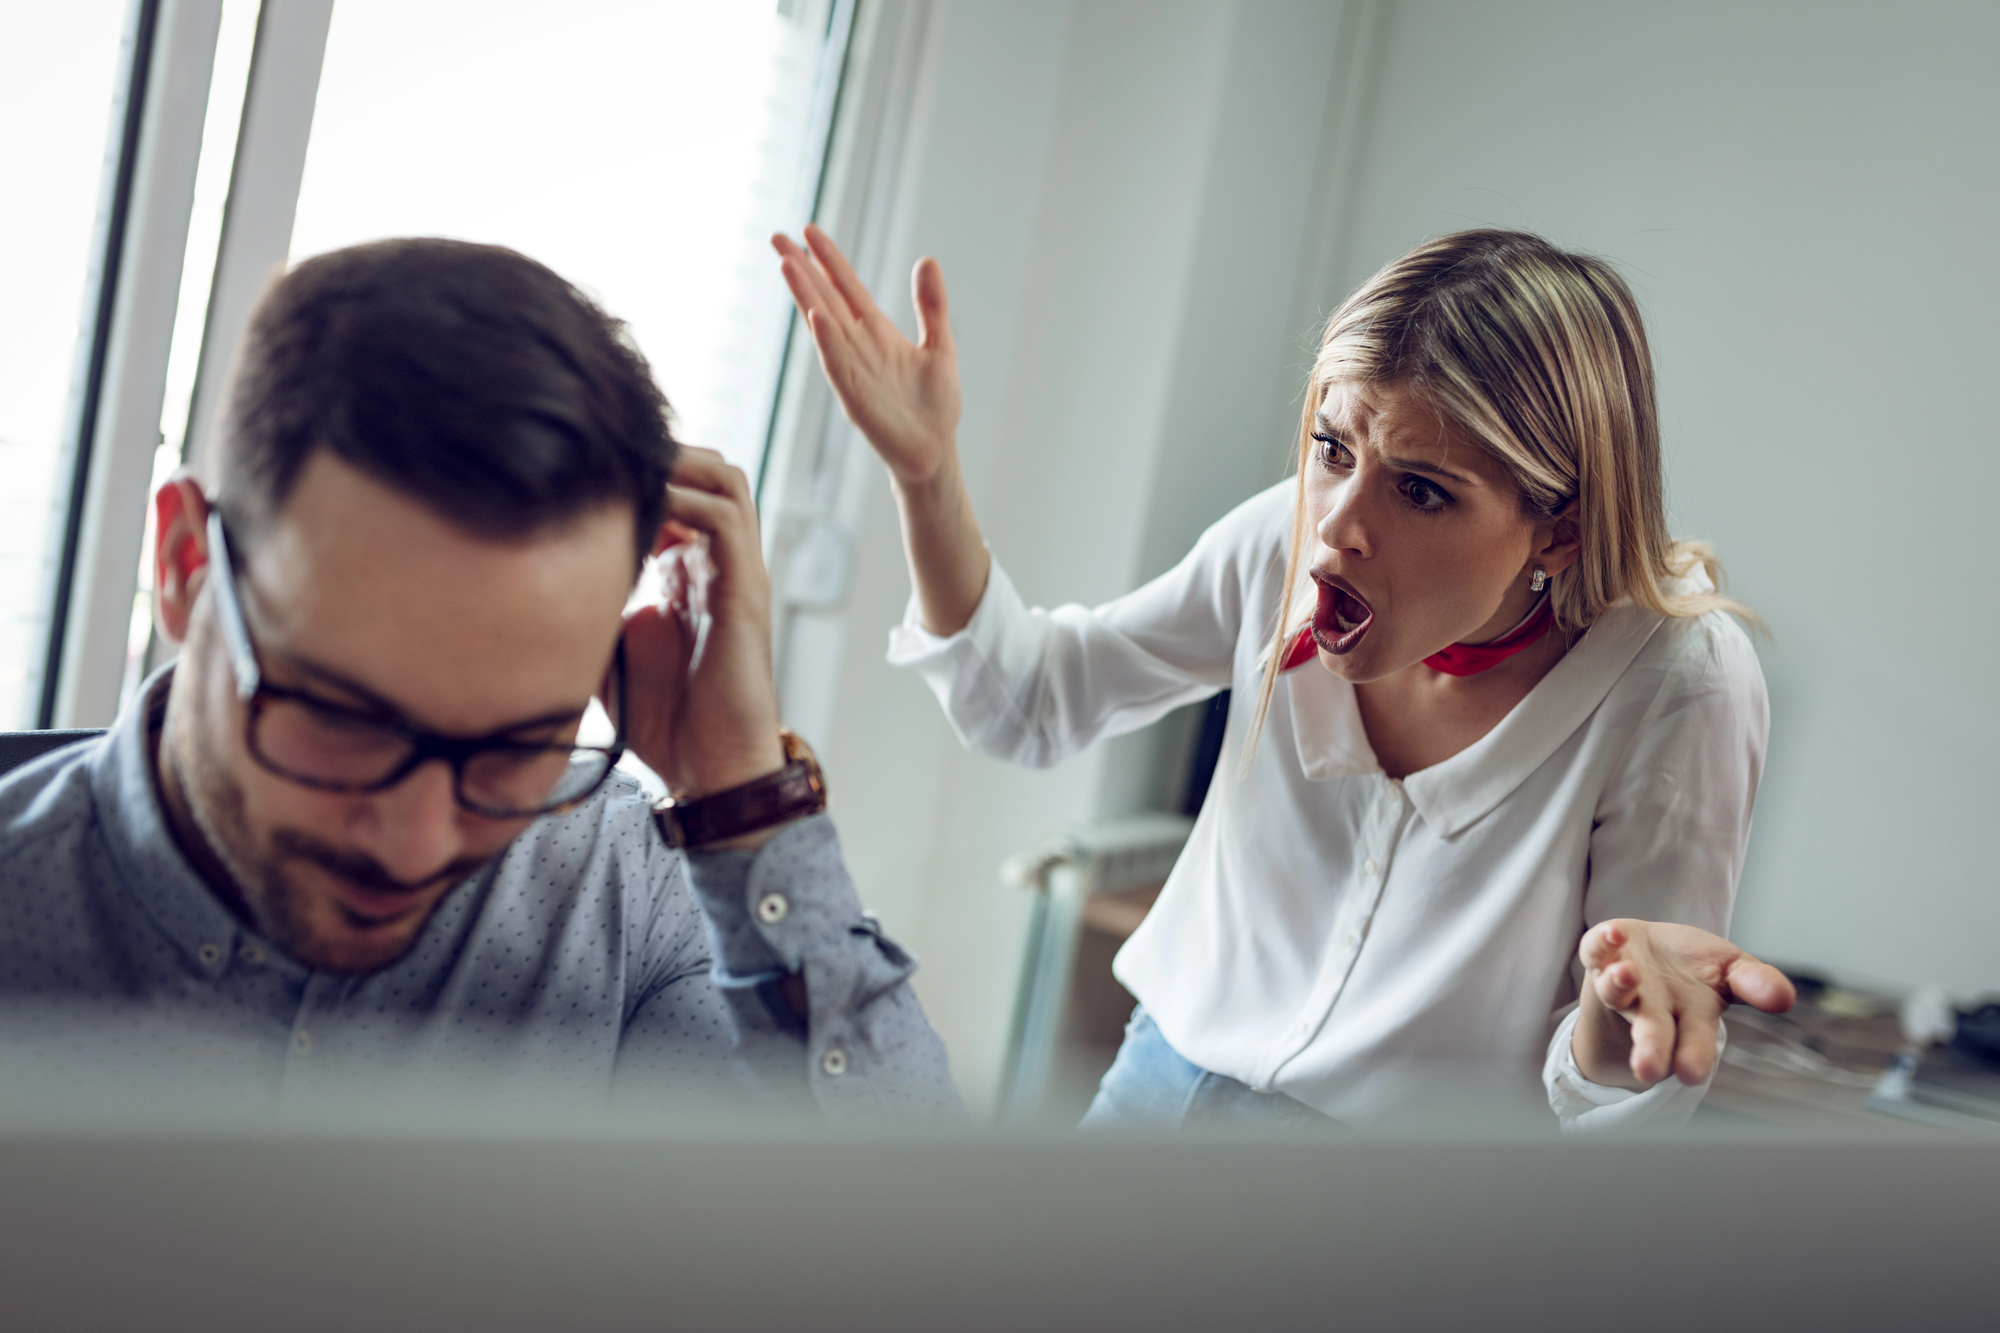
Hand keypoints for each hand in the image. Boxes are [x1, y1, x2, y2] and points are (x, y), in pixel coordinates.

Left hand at [607, 447, 783, 799]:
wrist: (708, 769)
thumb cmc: (661, 720)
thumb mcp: (603, 649)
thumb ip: (586, 605)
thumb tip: (534, 571)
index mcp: (688, 574)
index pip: (679, 491)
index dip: (640, 473)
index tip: (588, 478)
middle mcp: (717, 565)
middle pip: (709, 472)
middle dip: (664, 455)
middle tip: (612, 466)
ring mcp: (736, 574)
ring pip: (726, 480)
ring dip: (680, 465)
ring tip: (633, 474)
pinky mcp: (746, 590)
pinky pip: (726, 518)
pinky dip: (687, 499)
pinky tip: (643, 510)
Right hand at [771, 224, 960, 488]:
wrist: (934, 450)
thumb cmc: (935, 404)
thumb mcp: (941, 345)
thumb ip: (931, 305)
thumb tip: (927, 259)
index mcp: (877, 332)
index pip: (846, 287)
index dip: (829, 259)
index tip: (809, 230)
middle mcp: (858, 346)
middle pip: (824, 297)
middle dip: (801, 268)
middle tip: (776, 237)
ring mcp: (852, 369)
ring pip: (823, 325)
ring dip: (805, 295)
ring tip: (787, 264)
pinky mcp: (854, 396)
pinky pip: (837, 364)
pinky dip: (827, 341)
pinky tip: (816, 317)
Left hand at [1571, 919, 1795, 1089]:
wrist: (1649, 952)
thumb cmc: (1697, 968)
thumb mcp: (1735, 971)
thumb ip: (1755, 983)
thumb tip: (1784, 998)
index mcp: (1690, 1019)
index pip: (1695, 1042)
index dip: (1694, 1056)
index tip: (1690, 1074)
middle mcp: (1653, 1007)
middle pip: (1652, 1030)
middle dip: (1651, 1048)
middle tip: (1647, 1070)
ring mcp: (1625, 981)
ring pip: (1617, 992)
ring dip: (1620, 986)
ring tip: (1626, 977)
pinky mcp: (1602, 954)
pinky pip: (1596, 950)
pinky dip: (1602, 944)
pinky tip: (1613, 934)